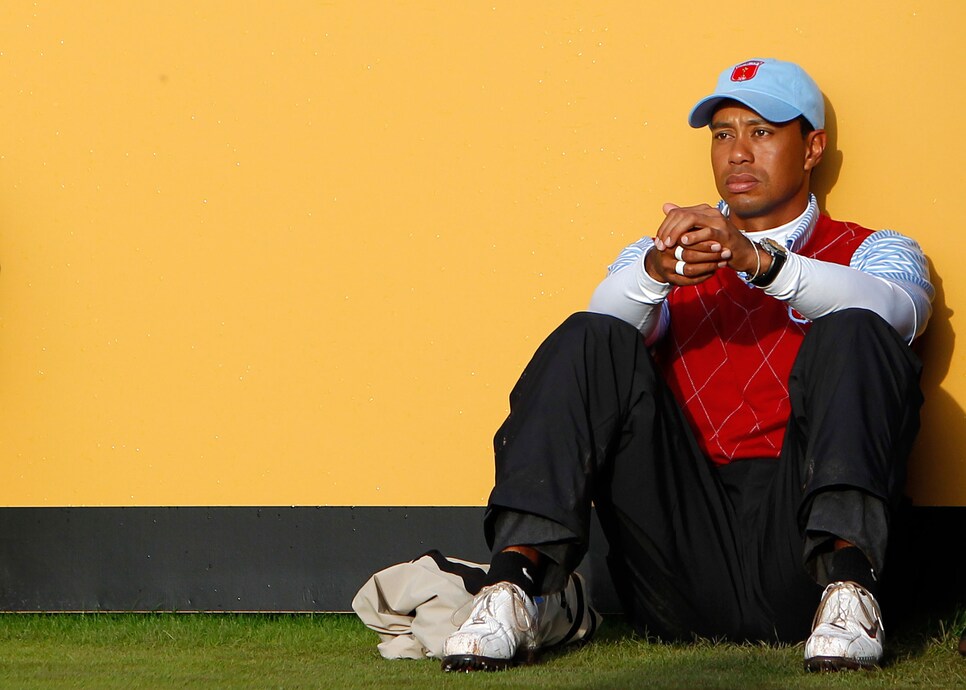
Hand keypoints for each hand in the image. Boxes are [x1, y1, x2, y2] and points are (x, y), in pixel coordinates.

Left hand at [644, 203, 760, 284]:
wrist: (742, 253)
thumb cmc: (718, 244)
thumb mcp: (699, 232)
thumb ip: (683, 221)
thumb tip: (666, 207)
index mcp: (702, 211)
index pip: (677, 213)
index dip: (664, 227)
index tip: (658, 242)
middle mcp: (710, 212)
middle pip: (682, 214)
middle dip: (668, 230)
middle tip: (661, 245)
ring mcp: (718, 221)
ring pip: (692, 219)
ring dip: (677, 232)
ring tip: (669, 244)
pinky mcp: (725, 233)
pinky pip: (707, 232)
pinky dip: (694, 236)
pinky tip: (684, 242)